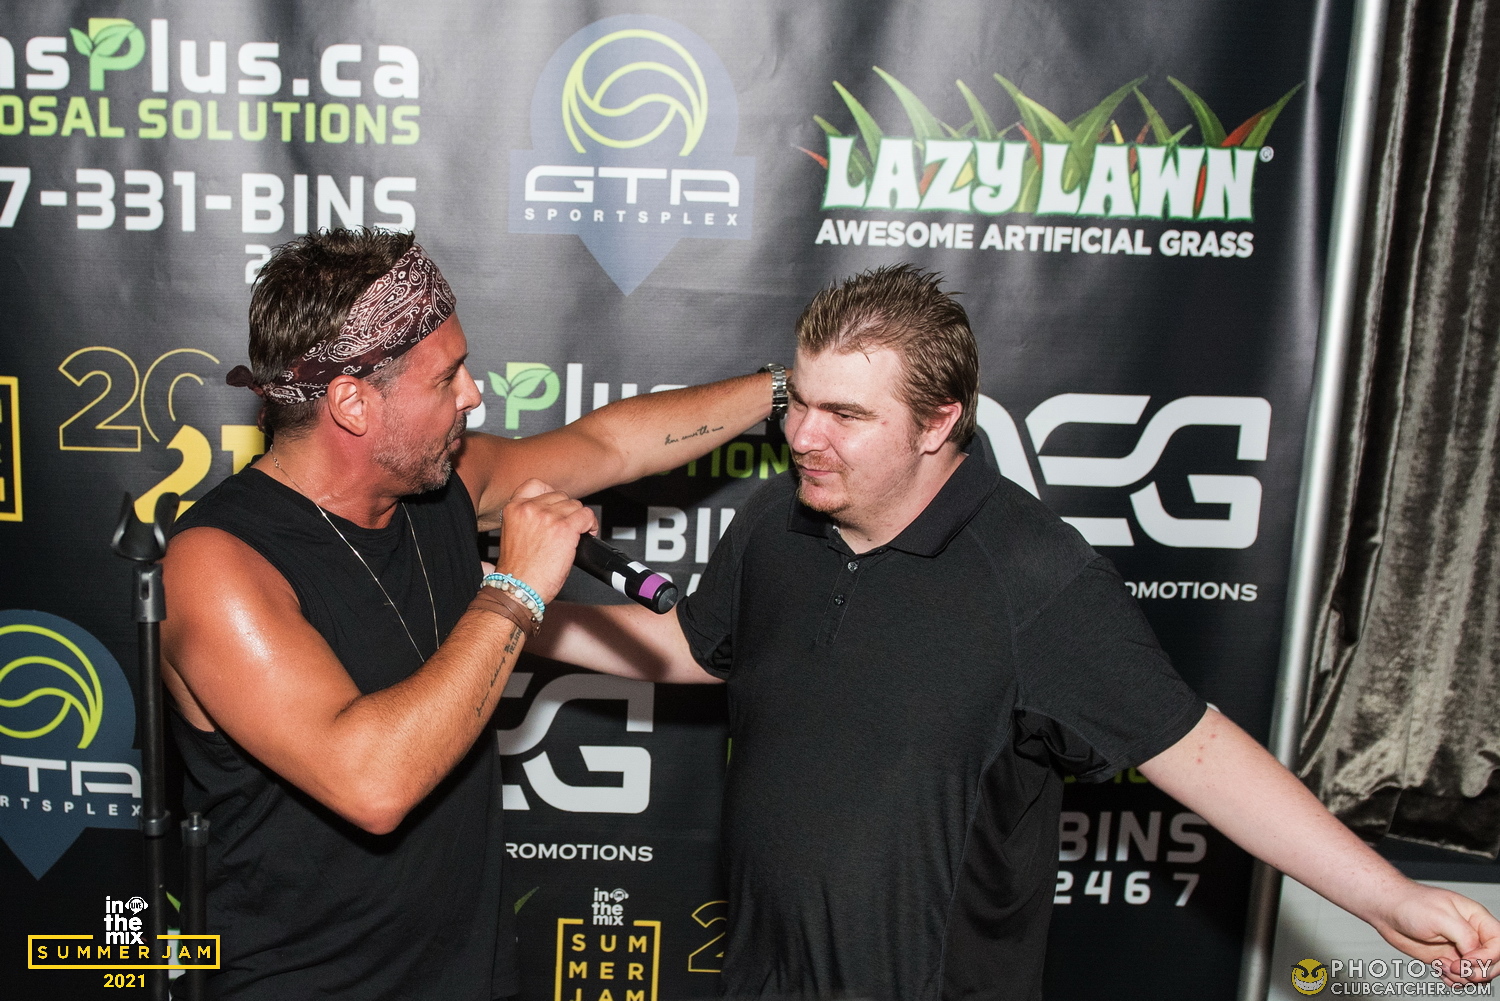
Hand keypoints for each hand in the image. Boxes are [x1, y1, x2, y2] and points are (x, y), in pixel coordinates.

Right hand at [494, 479, 596, 603]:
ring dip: (579, 519)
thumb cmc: (517, 571)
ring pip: (575, 505)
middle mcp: (530, 508)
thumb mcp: (514, 535)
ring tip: (578, 533)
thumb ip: (528, 518)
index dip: (550, 494)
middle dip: (567, 511)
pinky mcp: (565, 529)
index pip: (536, 484)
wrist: (518, 589)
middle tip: (568, 527)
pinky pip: (587, 516)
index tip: (556, 506)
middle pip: (560, 496)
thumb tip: (550, 514)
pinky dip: (591, 525)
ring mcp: (548, 517)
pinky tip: (588, 533)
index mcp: (514, 508)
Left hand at [1372, 884, 1499, 985]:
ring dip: (1462, 977)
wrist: (1387, 910)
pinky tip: (1438, 968)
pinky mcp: (1447, 959)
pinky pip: (1461, 979)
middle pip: (1494, 963)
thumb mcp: (1441, 916)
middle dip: (1478, 972)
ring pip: (1478, 974)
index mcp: (1477, 919)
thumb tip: (1475, 955)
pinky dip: (1452, 980)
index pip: (1499, 944)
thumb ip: (1465, 935)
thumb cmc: (1411, 905)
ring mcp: (1460, 949)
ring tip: (1443, 966)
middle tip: (1454, 968)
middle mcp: (1472, 935)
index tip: (1466, 960)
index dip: (1488, 957)